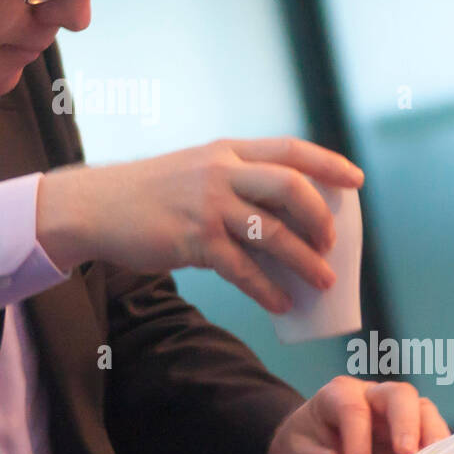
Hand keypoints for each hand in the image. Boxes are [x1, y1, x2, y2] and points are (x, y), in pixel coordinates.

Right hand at [35, 137, 363, 313]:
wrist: (97, 206)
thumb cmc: (150, 193)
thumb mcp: (195, 170)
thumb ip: (234, 181)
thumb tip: (281, 217)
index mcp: (228, 151)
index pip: (291, 150)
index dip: (329, 165)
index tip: (357, 181)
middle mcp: (221, 172)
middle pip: (291, 187)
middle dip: (321, 218)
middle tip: (332, 244)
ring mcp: (207, 205)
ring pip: (273, 233)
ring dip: (305, 262)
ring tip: (322, 282)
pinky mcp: (192, 240)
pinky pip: (243, 269)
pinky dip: (268, 290)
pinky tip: (281, 304)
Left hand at [266, 377, 450, 453]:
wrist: (312, 440)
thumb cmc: (307, 439)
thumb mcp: (299, 448)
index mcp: (339, 393)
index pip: (353, 407)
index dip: (357, 437)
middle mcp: (371, 395)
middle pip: (397, 394)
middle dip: (404, 422)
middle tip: (405, 452)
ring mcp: (394, 410)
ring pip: (421, 407)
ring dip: (430, 432)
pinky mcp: (410, 429)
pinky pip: (430, 428)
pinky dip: (436, 445)